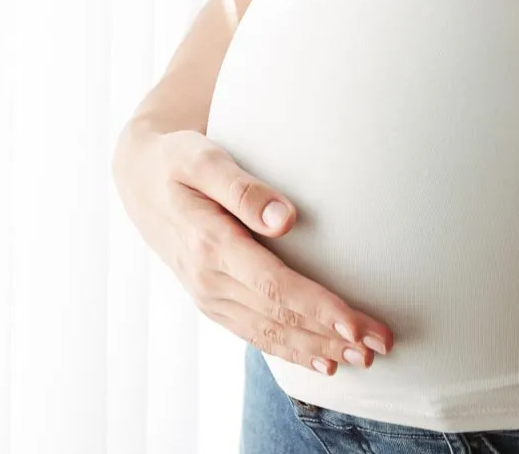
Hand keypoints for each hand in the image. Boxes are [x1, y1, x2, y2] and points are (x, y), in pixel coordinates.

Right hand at [111, 123, 392, 373]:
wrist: (139, 176)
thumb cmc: (179, 159)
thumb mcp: (204, 160)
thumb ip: (243, 188)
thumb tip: (286, 218)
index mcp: (210, 245)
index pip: (274, 287)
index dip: (316, 308)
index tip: (354, 322)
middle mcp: (209, 278)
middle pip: (279, 317)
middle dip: (330, 336)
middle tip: (379, 345)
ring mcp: (209, 293)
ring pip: (269, 332)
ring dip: (316, 349)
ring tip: (361, 358)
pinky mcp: (213, 297)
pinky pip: (254, 332)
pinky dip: (288, 349)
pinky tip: (320, 359)